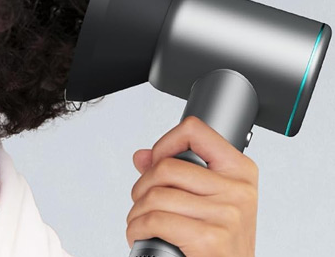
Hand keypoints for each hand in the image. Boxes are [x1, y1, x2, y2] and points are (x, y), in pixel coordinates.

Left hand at [125, 116, 257, 256]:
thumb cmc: (220, 244)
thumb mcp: (209, 203)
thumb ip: (176, 175)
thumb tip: (142, 156)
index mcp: (240, 171)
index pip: (195, 131)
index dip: (166, 144)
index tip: (158, 162)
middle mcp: (237, 190)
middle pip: (166, 167)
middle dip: (142, 187)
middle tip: (142, 202)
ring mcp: (226, 214)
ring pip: (156, 195)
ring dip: (137, 212)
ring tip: (141, 222)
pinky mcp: (210, 238)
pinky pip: (155, 220)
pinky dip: (137, 228)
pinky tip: (141, 234)